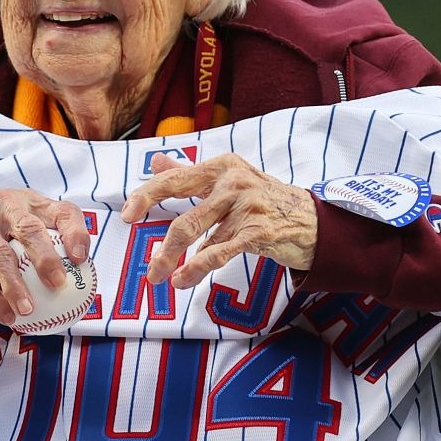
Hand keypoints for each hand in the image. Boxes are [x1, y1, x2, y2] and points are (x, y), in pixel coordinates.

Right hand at [0, 189, 90, 324]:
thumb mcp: (15, 233)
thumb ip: (43, 250)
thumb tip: (80, 290)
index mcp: (30, 203)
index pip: (62, 211)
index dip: (76, 233)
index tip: (81, 259)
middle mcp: (7, 206)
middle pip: (31, 229)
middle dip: (46, 257)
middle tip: (58, 284)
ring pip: (2, 255)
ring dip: (15, 286)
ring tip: (27, 310)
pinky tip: (5, 317)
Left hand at [121, 153, 316, 288]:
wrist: (312, 220)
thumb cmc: (264, 199)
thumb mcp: (228, 178)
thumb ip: (190, 171)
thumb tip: (155, 161)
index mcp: (221, 166)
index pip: (175, 179)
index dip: (146, 196)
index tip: (128, 216)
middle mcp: (233, 182)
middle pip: (185, 216)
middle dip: (164, 247)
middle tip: (150, 269)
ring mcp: (248, 206)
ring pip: (200, 238)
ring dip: (176, 262)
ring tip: (162, 278)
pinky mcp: (259, 231)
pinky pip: (219, 252)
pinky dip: (197, 268)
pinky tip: (184, 279)